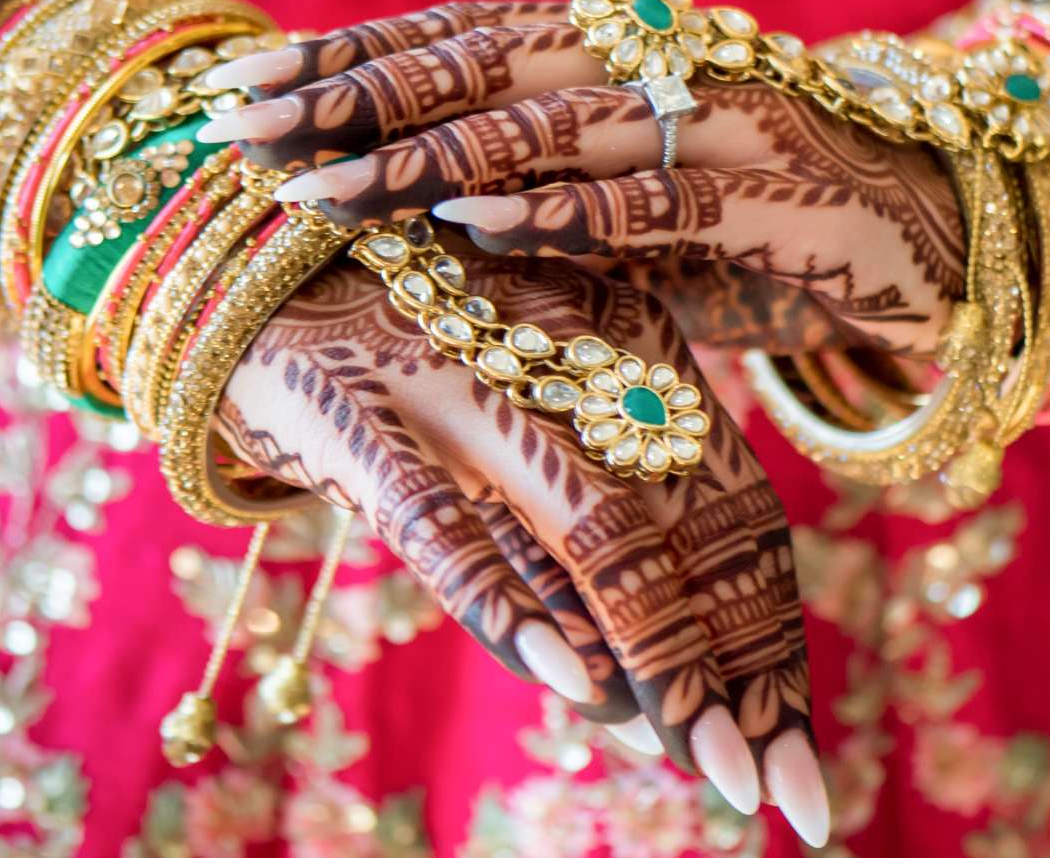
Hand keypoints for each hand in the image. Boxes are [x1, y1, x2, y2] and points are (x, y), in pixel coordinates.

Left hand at [199, 0, 966, 355]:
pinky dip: (560, 208)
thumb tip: (409, 231)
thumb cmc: (776, 229)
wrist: (954, 235)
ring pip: (547, 125)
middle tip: (241, 125)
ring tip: (324, 189)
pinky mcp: (774, 194)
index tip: (247, 80)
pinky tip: (472, 223)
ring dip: (427, 158)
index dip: (352, 53)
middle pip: (481, 61)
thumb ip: (543, 209)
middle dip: (354, 94)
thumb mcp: (640, 220)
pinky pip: (650, 200)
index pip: (462, 36)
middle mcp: (657, 62)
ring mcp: (716, 120)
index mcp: (619, 54)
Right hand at [218, 251, 829, 843]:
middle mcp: (569, 359)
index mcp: (630, 344)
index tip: (801, 765)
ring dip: (664, 663)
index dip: (774, 642)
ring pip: (596, 534)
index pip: (733, 512)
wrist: (248, 253)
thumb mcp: (514, 416)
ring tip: (721, 771)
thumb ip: (569, 538)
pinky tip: (578, 682)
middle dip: (743, 676)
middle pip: (688, 536)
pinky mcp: (364, 413)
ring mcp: (467, 383)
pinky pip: (451, 526)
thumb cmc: (407, 351)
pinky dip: (515, 606)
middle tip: (789, 794)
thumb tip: (631, 698)